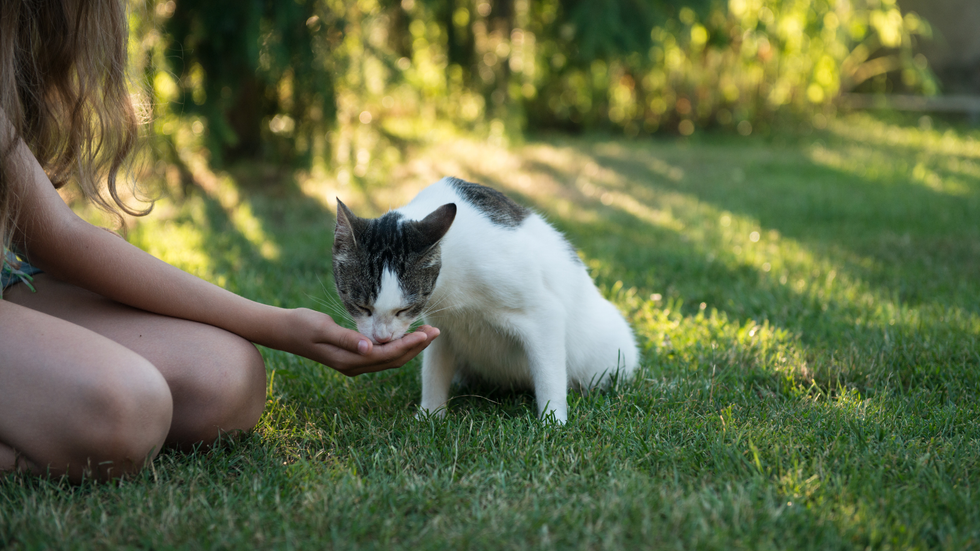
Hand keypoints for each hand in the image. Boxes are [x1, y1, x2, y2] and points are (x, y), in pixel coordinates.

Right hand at [276, 308, 438, 375]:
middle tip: (436, 331)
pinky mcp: (351, 357)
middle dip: (416, 347)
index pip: (388, 354)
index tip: (427, 332)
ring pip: (389, 359)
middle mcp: (354, 366)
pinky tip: (404, 336)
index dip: (410, 344)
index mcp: (350, 360)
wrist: (283, 331)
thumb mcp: (323, 328)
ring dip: (409, 348)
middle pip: (393, 360)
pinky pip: (380, 356)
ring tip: (426, 333)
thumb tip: (369, 348)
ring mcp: (353, 364)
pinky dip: (396, 347)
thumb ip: (347, 339)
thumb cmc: (301, 325)